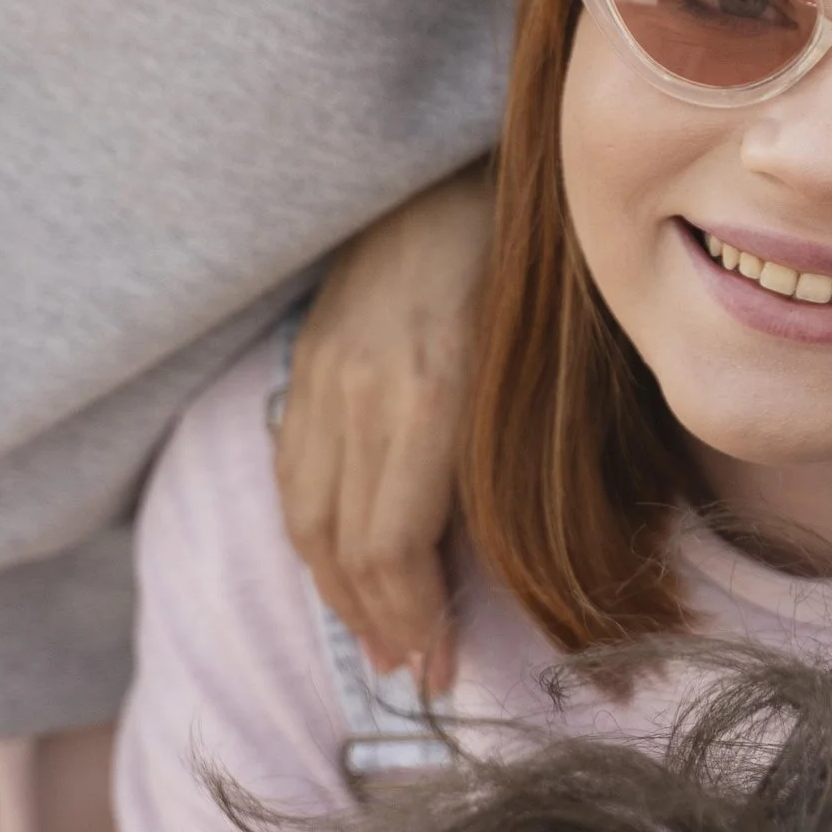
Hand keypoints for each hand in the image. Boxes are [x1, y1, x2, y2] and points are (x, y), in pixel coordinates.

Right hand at [275, 161, 494, 682]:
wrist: (452, 158)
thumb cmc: (528, 256)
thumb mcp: (539, 361)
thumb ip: (512, 455)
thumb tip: (518, 557)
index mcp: (425, 393)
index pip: (392, 543)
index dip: (412, 617)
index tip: (440, 668)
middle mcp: (358, 389)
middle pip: (340, 542)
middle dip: (374, 620)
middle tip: (411, 674)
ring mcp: (322, 370)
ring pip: (304, 511)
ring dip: (336, 588)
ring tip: (376, 637)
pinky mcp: (308, 355)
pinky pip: (293, 466)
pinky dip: (314, 530)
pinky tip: (341, 562)